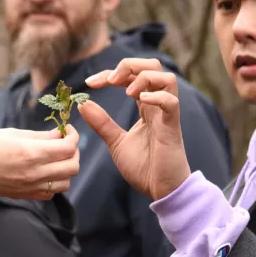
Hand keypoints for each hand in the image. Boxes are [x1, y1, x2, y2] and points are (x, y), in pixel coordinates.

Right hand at [0, 126, 79, 198]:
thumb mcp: (10, 133)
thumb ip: (39, 136)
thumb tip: (59, 135)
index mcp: (30, 153)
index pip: (68, 148)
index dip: (73, 137)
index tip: (68, 130)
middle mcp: (33, 173)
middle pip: (72, 167)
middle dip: (73, 152)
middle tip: (64, 142)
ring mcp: (29, 188)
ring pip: (65, 183)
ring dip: (65, 169)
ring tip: (55, 157)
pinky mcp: (22, 196)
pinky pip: (50, 193)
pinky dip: (53, 183)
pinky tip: (43, 172)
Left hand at [78, 58, 190, 200]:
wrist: (162, 191)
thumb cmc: (144, 167)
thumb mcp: (115, 142)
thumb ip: (102, 123)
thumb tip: (83, 104)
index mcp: (145, 106)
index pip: (131, 76)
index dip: (110, 73)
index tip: (89, 83)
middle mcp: (158, 106)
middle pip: (153, 66)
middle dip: (129, 65)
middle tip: (110, 80)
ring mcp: (167, 115)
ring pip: (166, 78)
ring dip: (143, 77)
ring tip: (126, 92)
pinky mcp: (172, 128)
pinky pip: (171, 102)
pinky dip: (156, 96)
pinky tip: (139, 100)